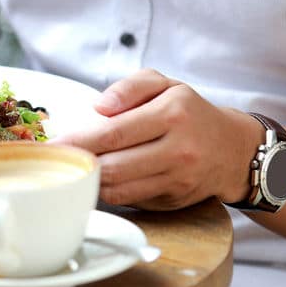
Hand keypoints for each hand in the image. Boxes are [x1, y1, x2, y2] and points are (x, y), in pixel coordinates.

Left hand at [54, 69, 260, 210]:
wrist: (233, 149)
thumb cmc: (189, 112)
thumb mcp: (164, 84)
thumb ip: (128, 88)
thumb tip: (99, 107)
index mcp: (173, 114)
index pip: (114, 133)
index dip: (78, 141)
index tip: (52, 145)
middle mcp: (179, 150)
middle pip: (113, 166)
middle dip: (79, 164)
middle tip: (55, 159)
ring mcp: (178, 180)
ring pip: (118, 189)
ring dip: (89, 181)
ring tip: (71, 169)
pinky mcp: (175, 201)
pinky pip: (130, 200)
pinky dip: (108, 191)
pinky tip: (96, 180)